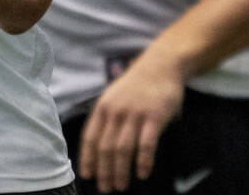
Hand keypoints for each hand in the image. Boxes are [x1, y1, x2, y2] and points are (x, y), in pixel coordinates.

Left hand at [79, 50, 184, 191]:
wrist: (160, 65)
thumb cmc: (136, 86)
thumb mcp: (114, 97)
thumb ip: (107, 119)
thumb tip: (98, 148)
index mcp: (103, 107)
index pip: (90, 137)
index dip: (88, 159)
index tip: (87, 176)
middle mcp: (116, 111)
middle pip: (105, 147)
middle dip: (104, 171)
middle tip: (106, 189)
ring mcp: (135, 113)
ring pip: (123, 148)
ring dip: (121, 171)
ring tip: (121, 186)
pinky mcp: (155, 116)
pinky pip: (147, 143)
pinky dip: (143, 161)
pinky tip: (142, 173)